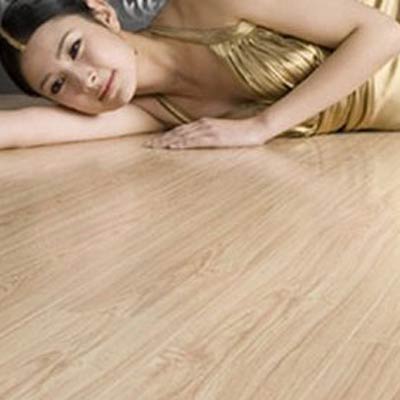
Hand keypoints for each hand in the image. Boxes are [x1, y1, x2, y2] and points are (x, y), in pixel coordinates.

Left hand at [142, 117, 269, 149]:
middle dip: (160, 140)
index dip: (165, 136)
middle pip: (176, 133)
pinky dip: (181, 142)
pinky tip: (171, 146)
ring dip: (166, 141)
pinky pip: (194, 140)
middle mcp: (202, 125)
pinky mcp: (214, 136)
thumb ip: (209, 136)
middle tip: (145, 145)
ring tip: (153, 147)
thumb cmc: (240, 133)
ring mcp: (207, 130)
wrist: (256, 128)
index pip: (179, 131)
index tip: (153, 142)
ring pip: (181, 136)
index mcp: (203, 124)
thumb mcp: (222, 133)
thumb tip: (199, 144)